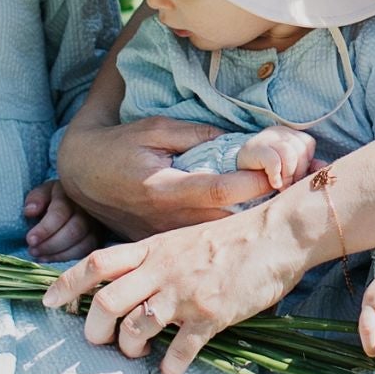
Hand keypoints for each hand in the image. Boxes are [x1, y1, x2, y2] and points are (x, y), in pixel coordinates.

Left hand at [23, 182, 99, 263]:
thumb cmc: (56, 198)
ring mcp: (96, 225)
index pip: (60, 213)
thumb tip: (30, 211)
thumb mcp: (44, 192)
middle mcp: (88, 209)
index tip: (30, 240)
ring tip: (40, 256)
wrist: (77, 202)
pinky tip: (51, 258)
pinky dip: (67, 257)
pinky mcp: (99, 238)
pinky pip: (86, 252)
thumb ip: (36, 198)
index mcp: (72, 194)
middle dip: (50, 244)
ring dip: (58, 254)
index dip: (45, 229)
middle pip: (73, 231)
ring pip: (82, 244)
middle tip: (33, 251)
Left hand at [42, 197, 317, 373]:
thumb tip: (131, 284)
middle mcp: (162, 270)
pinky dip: (171, 365)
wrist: (277, 235)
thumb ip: (155, 259)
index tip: (48, 302)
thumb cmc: (232, 238)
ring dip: (130, 348)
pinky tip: (172, 368)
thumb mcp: (183, 239)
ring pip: (137, 328)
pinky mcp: (212, 315)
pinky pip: (180, 349)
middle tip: (98, 341)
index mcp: (153, 249)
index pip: (96, 263)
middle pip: (106, 303)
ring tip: (137, 353)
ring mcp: (186, 293)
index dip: (66, 284)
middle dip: (93, 329)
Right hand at [55, 112, 272, 239]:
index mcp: (166, 188)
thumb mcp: (154, 129)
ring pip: (221, 237)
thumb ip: (195, 134)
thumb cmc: (119, 147)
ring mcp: (169, 237)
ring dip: (253, 221)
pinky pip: (206, 242)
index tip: (282, 169)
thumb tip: (237, 138)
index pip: (220, 191)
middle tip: (292, 188)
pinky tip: (254, 220)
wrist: (83, 176)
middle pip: (230, 221)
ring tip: (283, 205)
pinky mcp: (167, 244)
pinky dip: (232, 231)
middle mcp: (170, 219)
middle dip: (264, 205)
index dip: (254, 181)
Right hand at [234, 126, 318, 190]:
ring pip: (289, 154)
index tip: (297, 178)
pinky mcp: (256, 148)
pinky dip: (277, 175)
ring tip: (282, 186)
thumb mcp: (290, 167)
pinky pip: (274, 160)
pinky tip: (275, 183)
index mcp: (290, 133)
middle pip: (301, 149)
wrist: (239, 170)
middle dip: (298, 172)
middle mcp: (280, 132)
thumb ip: (307, 167)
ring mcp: (267, 138)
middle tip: (290, 186)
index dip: (306, 163)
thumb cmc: (267, 169)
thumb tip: (326, 168)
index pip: (308, 144)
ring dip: (288, 175)